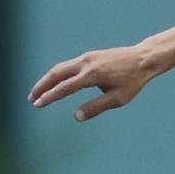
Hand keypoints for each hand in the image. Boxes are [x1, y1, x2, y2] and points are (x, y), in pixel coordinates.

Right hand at [28, 45, 158, 122]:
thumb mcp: (118, 99)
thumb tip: (76, 117)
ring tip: (38, 92)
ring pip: (60, 68)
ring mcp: (86, 58)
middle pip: (56, 74)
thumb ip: (96, 107)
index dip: (49, 97)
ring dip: (47, 79)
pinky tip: (55, 82)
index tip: (37, 104)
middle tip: (31, 99)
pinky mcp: (89, 56)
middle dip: (41, 86)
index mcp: (91, 75)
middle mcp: (85, 63)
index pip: (64, 87)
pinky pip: (68, 65)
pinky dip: (57, 74)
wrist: (143, 59)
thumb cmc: (132, 81)